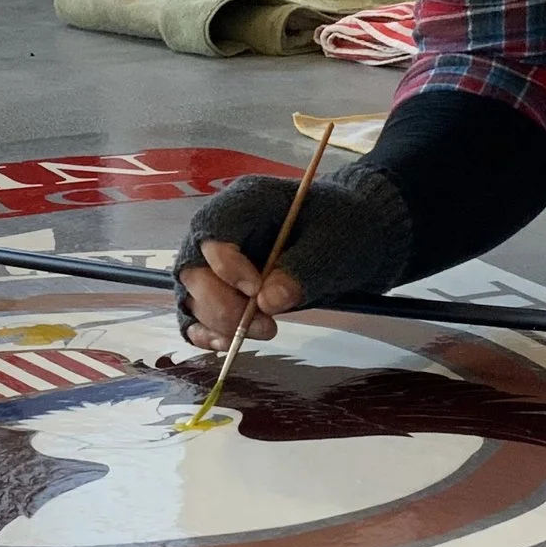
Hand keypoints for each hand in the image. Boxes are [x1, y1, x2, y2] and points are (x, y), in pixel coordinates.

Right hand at [173, 170, 411, 346]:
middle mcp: (220, 229)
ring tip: (265, 331)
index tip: (257, 292)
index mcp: (245, 201)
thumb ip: (301, 269)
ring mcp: (215, 261)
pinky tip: (227, 344)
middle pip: (194, 268)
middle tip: (264, 325)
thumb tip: (267, 302)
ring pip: (192, 295)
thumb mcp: (333, 242)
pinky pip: (195, 313)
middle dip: (222, 304)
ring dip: (220, 322)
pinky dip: (205, 332)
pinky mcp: (220, 289)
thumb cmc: (342, 226)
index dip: (227, 265)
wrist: (353, 234)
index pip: (213, 231)